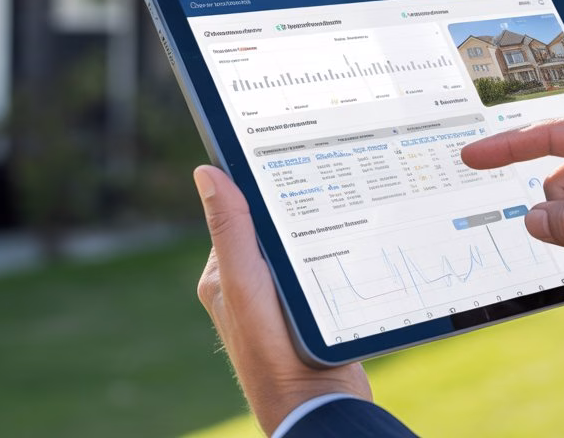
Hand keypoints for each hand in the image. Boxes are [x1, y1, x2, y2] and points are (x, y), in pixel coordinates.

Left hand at [192, 165, 371, 434]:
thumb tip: (206, 172)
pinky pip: (322, 270)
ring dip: (320, 232)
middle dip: (295, 209)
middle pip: (272, 230)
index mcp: (222, 277)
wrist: (317, 404)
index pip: (237, 215)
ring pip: (301, 248)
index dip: (258, 188)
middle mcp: (247, 288)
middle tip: (326, 182)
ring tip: (345, 212)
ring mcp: (279, 302)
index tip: (285, 159)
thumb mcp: (246, 282)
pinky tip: (356, 247)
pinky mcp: (310, 312)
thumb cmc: (273, 350)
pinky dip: (336, 257)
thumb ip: (230, 229)